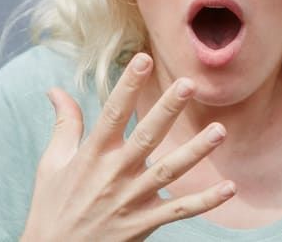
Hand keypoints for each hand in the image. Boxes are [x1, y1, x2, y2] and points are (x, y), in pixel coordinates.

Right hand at [21, 53, 235, 241]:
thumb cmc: (53, 206)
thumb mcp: (52, 164)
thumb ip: (65, 125)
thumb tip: (56, 90)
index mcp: (92, 155)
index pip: (112, 114)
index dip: (128, 86)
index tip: (143, 59)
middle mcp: (114, 174)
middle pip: (146, 137)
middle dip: (167, 110)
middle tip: (189, 84)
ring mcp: (131, 200)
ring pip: (169, 172)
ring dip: (196, 152)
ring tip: (220, 130)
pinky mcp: (143, 223)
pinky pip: (179, 211)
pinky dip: (205, 202)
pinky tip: (230, 187)